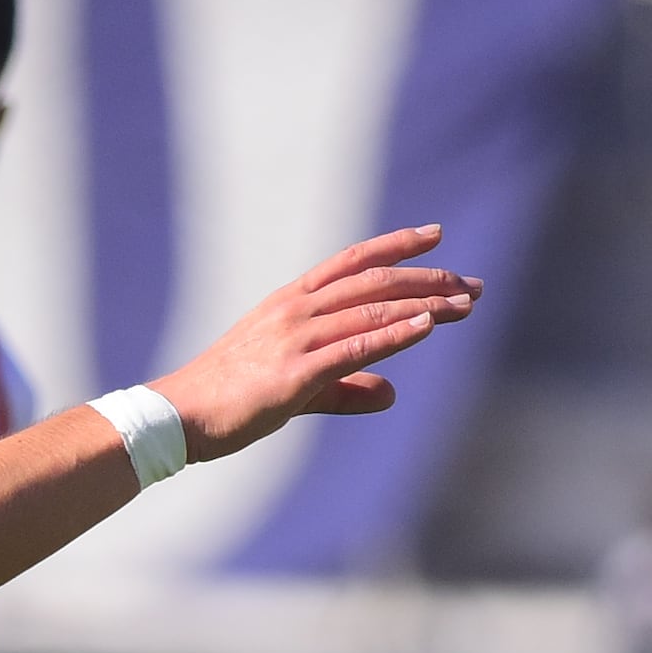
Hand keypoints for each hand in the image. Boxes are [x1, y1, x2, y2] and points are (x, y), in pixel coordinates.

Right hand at [159, 226, 479, 456]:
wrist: (179, 416)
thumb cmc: (229, 400)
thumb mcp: (294, 388)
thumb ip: (344, 389)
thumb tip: (390, 396)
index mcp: (289, 303)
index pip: (351, 262)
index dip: (395, 246)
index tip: (435, 236)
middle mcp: (295, 310)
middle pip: (373, 282)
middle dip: (427, 279)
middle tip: (472, 285)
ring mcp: (294, 338)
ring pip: (371, 310)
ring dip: (423, 304)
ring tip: (464, 304)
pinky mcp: (294, 373)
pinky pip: (354, 347)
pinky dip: (394, 333)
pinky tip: (427, 325)